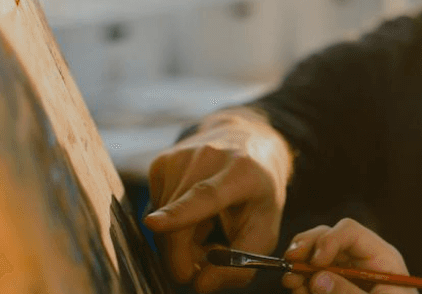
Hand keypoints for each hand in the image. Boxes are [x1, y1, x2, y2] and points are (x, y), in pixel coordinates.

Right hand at [144, 107, 292, 292]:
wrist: (246, 141)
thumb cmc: (258, 192)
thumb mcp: (266, 228)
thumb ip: (241, 264)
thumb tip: (200, 286)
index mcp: (242, 172)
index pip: (206, 194)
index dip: (180, 213)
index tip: (155, 224)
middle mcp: (207, 158)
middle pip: (177, 223)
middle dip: (184, 259)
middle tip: (203, 267)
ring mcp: (179, 158)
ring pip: (162, 224)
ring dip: (181, 243)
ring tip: (208, 230)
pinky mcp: (160, 164)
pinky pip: (156, 213)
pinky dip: (172, 226)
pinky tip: (194, 216)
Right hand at [281, 219, 414, 293]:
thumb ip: (349, 293)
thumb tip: (318, 279)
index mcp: (381, 258)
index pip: (350, 232)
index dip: (328, 240)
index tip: (315, 262)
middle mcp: (360, 260)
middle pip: (327, 237)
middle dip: (306, 247)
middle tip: (290, 262)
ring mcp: (345, 273)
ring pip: (314, 256)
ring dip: (299, 266)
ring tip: (291, 282)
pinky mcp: (334, 287)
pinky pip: (311, 278)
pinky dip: (300, 283)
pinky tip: (297, 291)